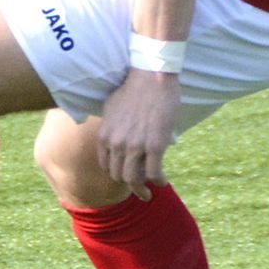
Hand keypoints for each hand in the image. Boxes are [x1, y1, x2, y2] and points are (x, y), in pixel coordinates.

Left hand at [97, 68, 181, 199]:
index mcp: (105, 135)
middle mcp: (116, 143)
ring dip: (142, 189)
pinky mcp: (155, 145)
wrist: (151, 76)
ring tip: (150, 192)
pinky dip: (159, 181)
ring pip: (134, 179)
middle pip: (118, 176)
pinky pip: (154, 173)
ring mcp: (135, 146)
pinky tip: (163, 182)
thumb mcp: (111, 108)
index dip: (116, 174)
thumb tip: (113, 135)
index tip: (125, 176)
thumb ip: (110, 126)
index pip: (106, 166)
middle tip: (139, 189)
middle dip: (129, 185)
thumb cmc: (133, 89)